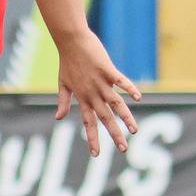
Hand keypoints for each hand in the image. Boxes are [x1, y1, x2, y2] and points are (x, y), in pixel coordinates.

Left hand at [54, 28, 140, 154]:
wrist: (70, 40)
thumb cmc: (67, 61)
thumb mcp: (62, 83)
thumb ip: (63, 101)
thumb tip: (58, 118)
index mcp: (82, 97)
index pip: (88, 122)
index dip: (92, 138)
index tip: (96, 154)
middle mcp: (92, 93)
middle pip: (105, 118)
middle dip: (114, 135)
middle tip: (124, 150)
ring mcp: (100, 82)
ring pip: (115, 104)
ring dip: (125, 117)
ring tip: (134, 130)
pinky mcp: (107, 69)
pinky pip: (121, 81)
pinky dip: (129, 88)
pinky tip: (138, 98)